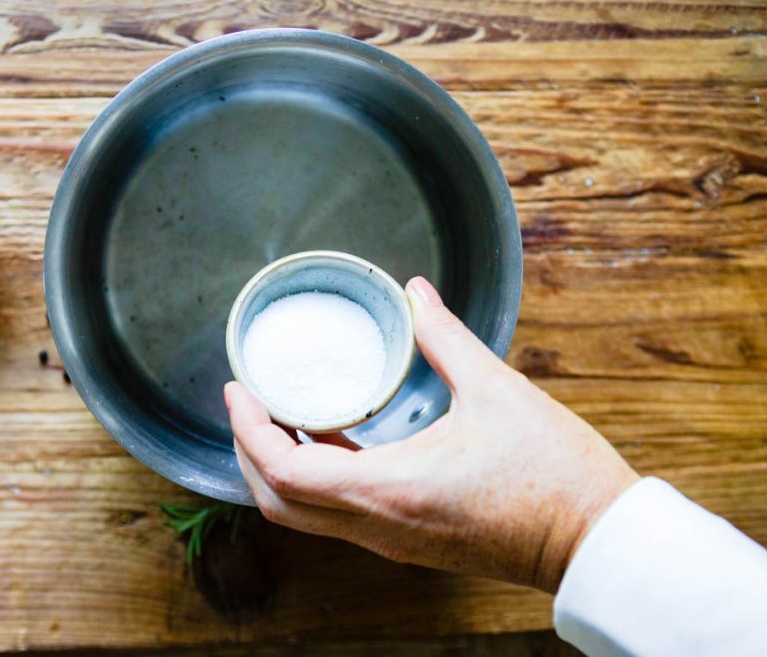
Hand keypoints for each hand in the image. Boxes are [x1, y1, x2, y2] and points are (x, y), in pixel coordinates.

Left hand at [226, 276, 638, 592]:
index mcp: (388, 489)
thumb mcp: (495, 389)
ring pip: (305, 515)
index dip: (248, 430)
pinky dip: (317, 477)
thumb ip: (445, 336)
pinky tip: (331, 435)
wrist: (594, 539)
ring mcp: (391, 540)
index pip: (283, 470)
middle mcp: (377, 525)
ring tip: (280, 412)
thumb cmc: (552, 472)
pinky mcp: (408, 542)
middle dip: (250, 451)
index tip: (239, 389)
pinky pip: (339, 515)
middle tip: (248, 401)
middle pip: (279, 502)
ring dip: (280, 466)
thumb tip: (416, 291)